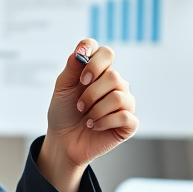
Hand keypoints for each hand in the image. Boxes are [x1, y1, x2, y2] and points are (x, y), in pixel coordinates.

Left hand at [36, 40, 137, 191]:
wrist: (63, 141)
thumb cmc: (64, 112)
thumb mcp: (63, 88)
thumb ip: (72, 68)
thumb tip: (81, 50)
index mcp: (99, 71)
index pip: (105, 52)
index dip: (94, 58)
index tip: (81, 75)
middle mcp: (115, 84)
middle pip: (113, 76)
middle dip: (91, 93)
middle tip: (79, 106)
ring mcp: (125, 103)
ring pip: (119, 96)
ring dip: (97, 109)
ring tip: (87, 118)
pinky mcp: (129, 123)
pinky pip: (125, 116)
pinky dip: (104, 122)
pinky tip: (95, 126)